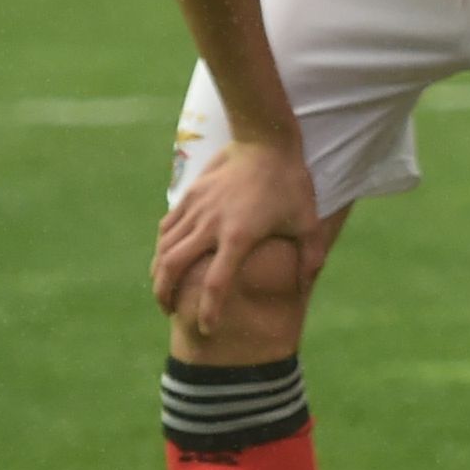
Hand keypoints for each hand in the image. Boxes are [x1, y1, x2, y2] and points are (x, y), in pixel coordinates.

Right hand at [152, 133, 324, 329]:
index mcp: (239, 236)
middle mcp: (210, 225)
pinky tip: (165, 258)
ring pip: (164, 248)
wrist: (266, 141)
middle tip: (169, 311)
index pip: (216, 283)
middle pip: (173, 267)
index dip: (209, 310)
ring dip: (158, 274)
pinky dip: (162, 247)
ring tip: (163, 290)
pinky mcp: (189, 195)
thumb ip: (310, 255)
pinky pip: (166, 227)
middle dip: (166, 295)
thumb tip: (307, 285)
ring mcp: (196, 209)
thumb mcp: (308, 220)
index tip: (208, 328)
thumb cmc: (291, 183)